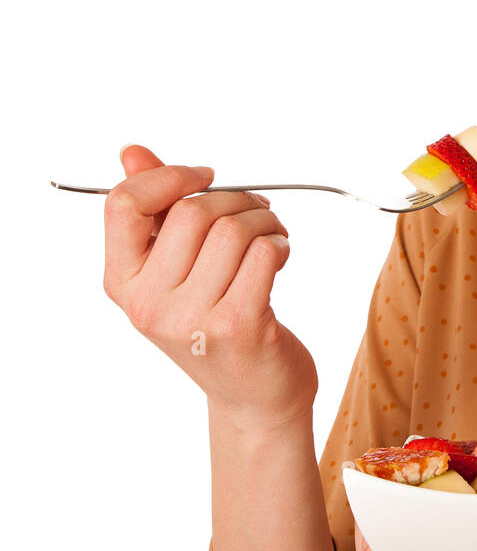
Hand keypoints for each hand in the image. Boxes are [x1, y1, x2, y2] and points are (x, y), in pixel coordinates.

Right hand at [103, 143, 317, 426]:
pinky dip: (280, 244)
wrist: (254, 398)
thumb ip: (155, 212)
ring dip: (265, 221)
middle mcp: (148, 304)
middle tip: (258, 212)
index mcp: (122, 283)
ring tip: (272, 236)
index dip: (171, 176)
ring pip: (233, 230)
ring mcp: (192, 318)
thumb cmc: (216, 324)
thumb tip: (132, 152)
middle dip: (236, 200)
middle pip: (192, 212)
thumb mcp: (175, 272)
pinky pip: (263, 253)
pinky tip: (280, 258)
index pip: (124, 204)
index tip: (206, 177)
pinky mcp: (238, 326)